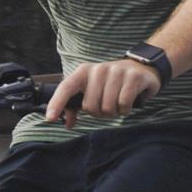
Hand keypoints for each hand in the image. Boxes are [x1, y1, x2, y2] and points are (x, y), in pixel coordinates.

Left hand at [43, 58, 161, 127]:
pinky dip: (125, 109)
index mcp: (84, 71)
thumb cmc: (111, 83)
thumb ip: (76, 106)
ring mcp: (116, 71)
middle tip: (106, 105)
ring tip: (117, 102)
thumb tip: (67, 123)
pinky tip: (128, 102)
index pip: (66, 87)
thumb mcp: (92, 90)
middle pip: (90, 106)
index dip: (57, 103)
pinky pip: (123, 104)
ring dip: (113, 111)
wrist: (141, 68)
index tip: (50, 118)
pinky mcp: (133, 77)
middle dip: (99, 112)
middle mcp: (98, 69)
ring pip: (107, 107)